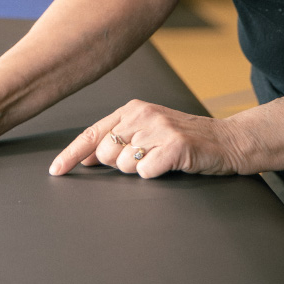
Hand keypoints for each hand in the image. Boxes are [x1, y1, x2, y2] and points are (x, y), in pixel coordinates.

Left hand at [48, 100, 251, 177]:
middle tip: (144, 158)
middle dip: (118, 164)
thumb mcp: (147, 130)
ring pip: (124, 164)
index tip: (55, 171)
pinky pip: (146, 172)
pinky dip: (154, 175)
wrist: (227, 140)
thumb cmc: (183, 138)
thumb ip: (117, 139)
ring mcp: (159, 128)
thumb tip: (84, 157)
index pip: (92, 133)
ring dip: (139, 170)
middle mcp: (142, 114)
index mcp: (131, 109)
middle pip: (105, 153)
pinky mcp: (175, 146)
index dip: (71, 153)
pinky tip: (169, 165)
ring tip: (159, 160)